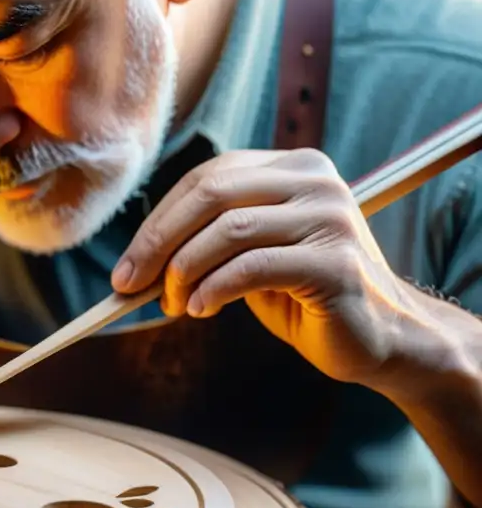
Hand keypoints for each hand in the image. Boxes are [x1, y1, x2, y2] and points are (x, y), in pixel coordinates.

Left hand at [112, 148, 413, 385]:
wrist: (382, 339)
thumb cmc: (306, 296)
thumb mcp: (250, 256)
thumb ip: (207, 242)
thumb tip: (135, 262)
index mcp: (292, 168)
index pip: (206, 178)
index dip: (157, 221)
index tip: (126, 265)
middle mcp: (315, 181)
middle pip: (211, 195)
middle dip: (157, 243)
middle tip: (128, 285)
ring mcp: (330, 217)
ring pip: (227, 230)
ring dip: (183, 271)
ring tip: (171, 304)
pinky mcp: (336, 261)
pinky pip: (251, 267)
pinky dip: (213, 289)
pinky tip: (199, 310)